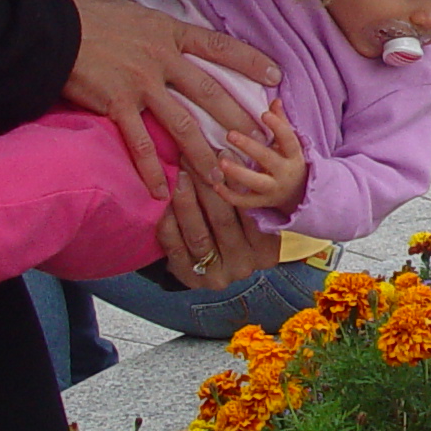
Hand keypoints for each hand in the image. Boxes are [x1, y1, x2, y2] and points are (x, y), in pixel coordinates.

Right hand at [60, 0, 279, 197]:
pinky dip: (151, 170)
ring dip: (204, 155)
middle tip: (262, 139)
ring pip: (183, 125)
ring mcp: (141, 84)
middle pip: (211, 92)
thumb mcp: (119, 3)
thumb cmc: (79, 10)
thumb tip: (136, 11)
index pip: (218, 46)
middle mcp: (161, 58)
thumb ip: (138, 16)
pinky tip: (162, 191)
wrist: (47, 26)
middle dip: (239, 118)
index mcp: (166, 31)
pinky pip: (140, 144)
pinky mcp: (116, 105)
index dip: (250, 61)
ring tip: (222, 179)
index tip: (276, 75)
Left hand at [155, 165, 274, 291]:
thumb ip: (249, 199)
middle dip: (207, 185)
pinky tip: (164, 202)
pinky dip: (169, 222)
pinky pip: (175, 247)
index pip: (250, 212)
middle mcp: (243, 266)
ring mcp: (216, 275)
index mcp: (265, 252)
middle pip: (223, 220)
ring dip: (186, 200)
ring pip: (198, 233)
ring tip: (181, 174)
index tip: (225, 152)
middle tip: (195, 156)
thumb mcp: (251, 222)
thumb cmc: (237, 234)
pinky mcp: (189, 279)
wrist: (214, 268)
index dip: (236, 180)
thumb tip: (237, 154)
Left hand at [215, 104, 306, 212]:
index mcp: (293, 155)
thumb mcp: (289, 144)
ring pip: (256, 182)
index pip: (289, 139)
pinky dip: (229, 195)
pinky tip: (215, 184)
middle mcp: (285, 173)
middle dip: (250, 147)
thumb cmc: (289, 161)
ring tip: (221, 161)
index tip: (264, 114)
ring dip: (238, 172)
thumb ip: (281, 122)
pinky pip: (244, 202)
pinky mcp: (262, 202)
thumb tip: (275, 100)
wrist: (299, 194)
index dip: (278, 127)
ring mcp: (273, 189)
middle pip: (268, 159)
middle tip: (230, 134)